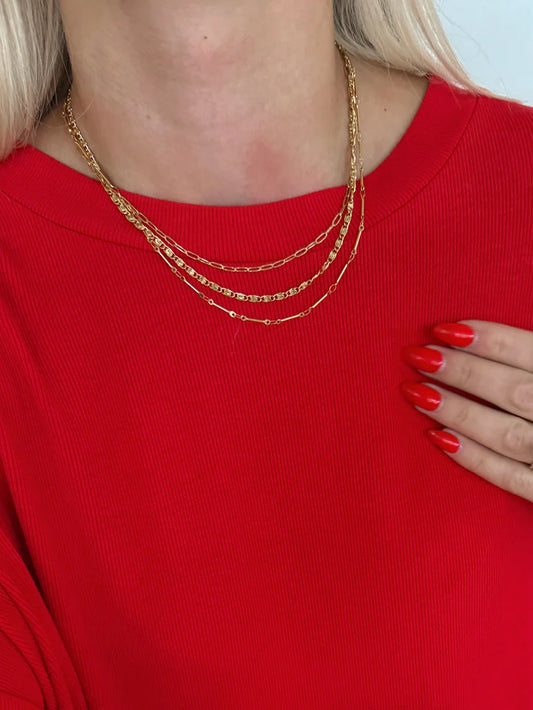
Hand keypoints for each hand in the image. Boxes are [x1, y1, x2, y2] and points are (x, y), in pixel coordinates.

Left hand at [399, 320, 532, 502]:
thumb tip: (484, 331)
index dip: (489, 339)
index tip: (444, 328)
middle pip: (514, 391)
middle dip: (462, 372)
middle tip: (418, 355)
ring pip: (506, 434)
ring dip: (458, 412)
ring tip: (416, 392)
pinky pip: (511, 478)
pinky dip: (474, 459)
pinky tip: (438, 438)